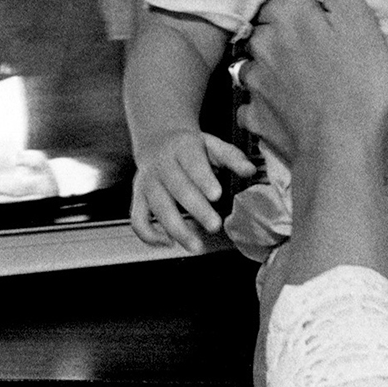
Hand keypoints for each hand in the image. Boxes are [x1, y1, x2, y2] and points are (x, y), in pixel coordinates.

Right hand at [129, 131, 253, 253]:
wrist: (158, 141)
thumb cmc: (190, 148)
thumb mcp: (212, 144)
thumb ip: (231, 157)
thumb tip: (250, 170)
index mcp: (182, 147)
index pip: (192, 162)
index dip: (203, 178)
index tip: (217, 194)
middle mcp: (161, 165)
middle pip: (177, 188)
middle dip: (196, 209)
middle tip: (214, 225)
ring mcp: (147, 182)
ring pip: (157, 207)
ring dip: (176, 228)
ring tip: (196, 246)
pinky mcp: (138, 198)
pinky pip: (137, 219)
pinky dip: (149, 235)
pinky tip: (169, 243)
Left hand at [240, 0, 387, 183]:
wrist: (341, 154)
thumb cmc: (359, 84)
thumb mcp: (355, 18)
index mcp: (286, 18)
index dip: (300, 5)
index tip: (320, 18)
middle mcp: (262, 48)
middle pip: (267, 30)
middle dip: (285, 34)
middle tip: (317, 48)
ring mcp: (255, 86)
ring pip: (257, 65)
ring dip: (273, 67)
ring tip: (303, 78)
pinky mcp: (256, 119)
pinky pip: (255, 104)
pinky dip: (267, 103)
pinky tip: (287, 109)